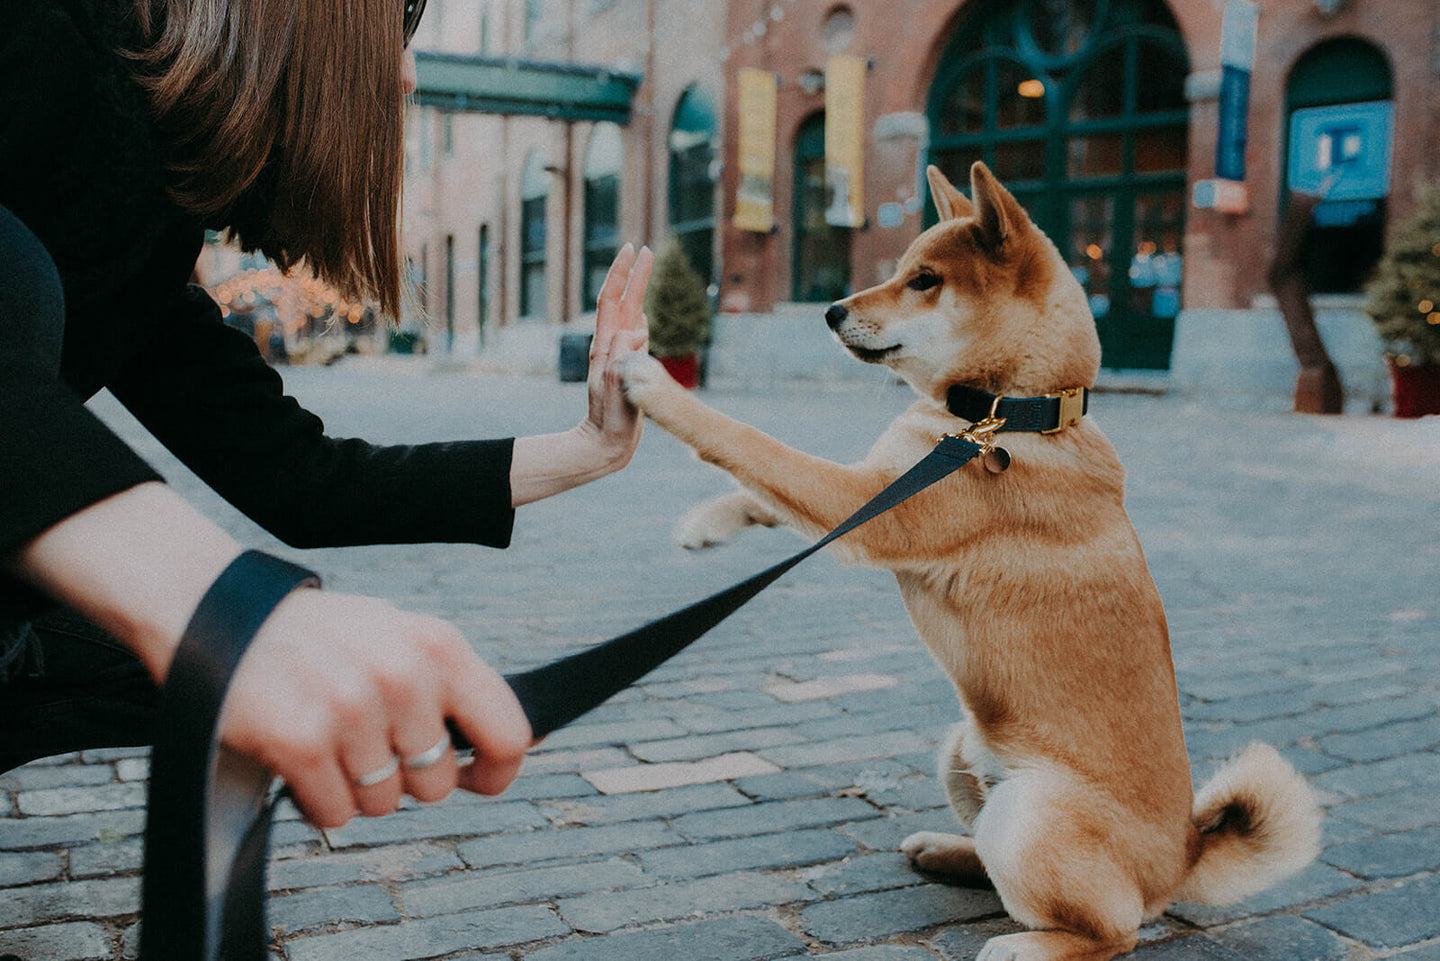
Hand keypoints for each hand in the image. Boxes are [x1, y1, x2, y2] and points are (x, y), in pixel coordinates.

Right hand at [218, 590, 531, 827]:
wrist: (217, 612)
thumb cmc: (321, 636)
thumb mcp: (401, 637)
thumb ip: (457, 687)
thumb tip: (530, 742)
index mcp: (439, 646)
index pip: (508, 733)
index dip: (495, 773)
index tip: (475, 780)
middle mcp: (403, 675)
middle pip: (438, 784)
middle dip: (405, 777)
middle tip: (366, 739)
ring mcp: (351, 708)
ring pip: (384, 804)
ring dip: (356, 787)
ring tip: (328, 738)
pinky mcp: (300, 741)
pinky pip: (335, 814)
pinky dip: (316, 799)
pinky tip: (299, 756)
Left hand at [509, 243, 654, 506]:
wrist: (605, 444)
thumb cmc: (610, 419)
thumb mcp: (614, 385)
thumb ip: (622, 355)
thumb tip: (637, 329)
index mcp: (606, 345)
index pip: (613, 300)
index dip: (622, 273)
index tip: (633, 249)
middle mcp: (611, 346)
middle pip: (623, 301)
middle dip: (634, 274)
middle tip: (646, 249)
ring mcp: (619, 357)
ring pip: (629, 316)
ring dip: (637, 291)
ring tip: (645, 271)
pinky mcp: (628, 368)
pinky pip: (635, 337)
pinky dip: (641, 319)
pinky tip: (643, 315)